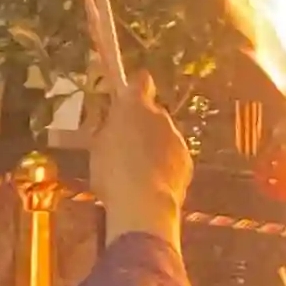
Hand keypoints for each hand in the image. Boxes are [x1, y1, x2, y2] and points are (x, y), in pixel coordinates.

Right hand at [89, 72, 191, 247]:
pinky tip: (152, 183)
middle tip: (126, 145)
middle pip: (153, 113)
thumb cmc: (112, 172)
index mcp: (134, 107)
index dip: (135, 88)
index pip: (141, 82)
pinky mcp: (187, 161)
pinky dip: (165, 165)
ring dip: (155, 147)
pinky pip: (174, 157)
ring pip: (164, 137)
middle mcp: (160, 116)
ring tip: (138, 171)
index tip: (128, 97)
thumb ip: (110, 128)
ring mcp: (177, 138)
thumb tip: (116, 124)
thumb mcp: (98, 146)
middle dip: (143, 125)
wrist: (143, 204)